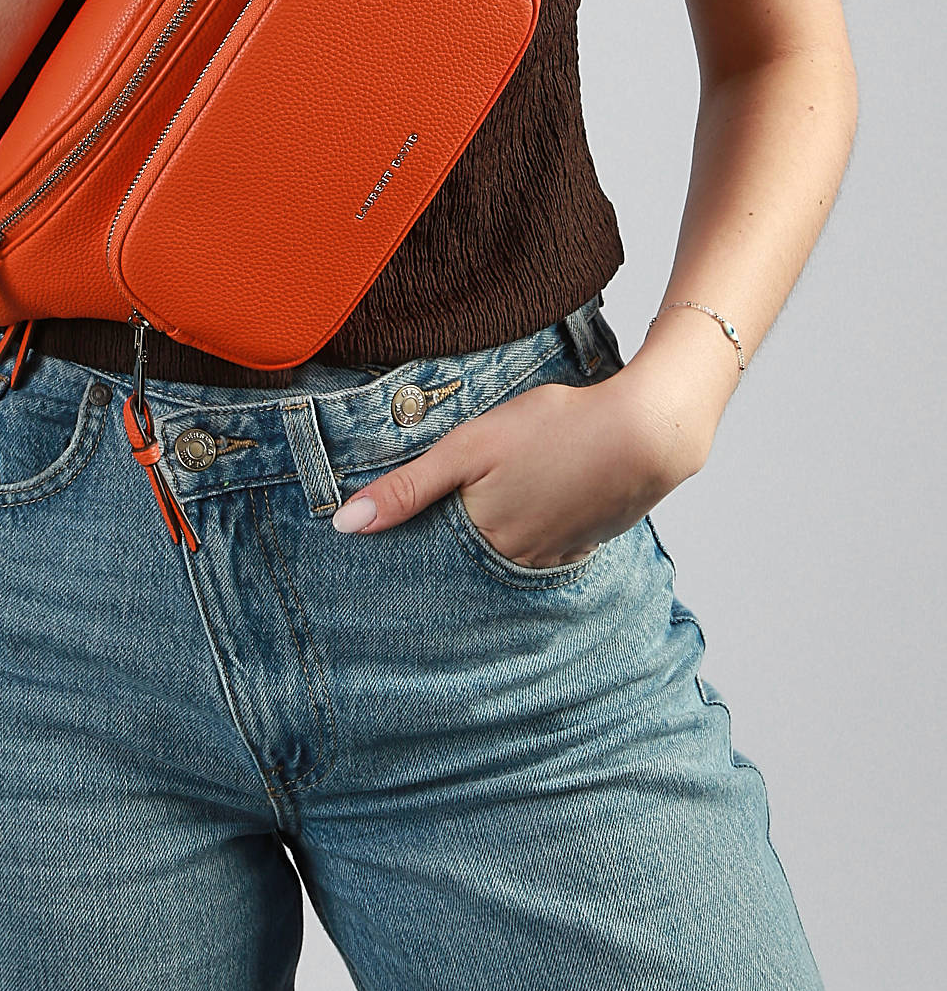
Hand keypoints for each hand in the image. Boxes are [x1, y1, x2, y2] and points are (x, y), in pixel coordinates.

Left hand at [331, 368, 707, 564]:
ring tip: (473, 522)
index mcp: (483, 539)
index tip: (377, 554)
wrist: (645, 432)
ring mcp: (554, 555)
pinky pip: (541, 551)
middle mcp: (517, 560)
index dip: (406, 548)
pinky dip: (526, 537)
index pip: (428, 557)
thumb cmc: (553, 428)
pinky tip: (525, 513)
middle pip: (465, 563)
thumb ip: (407, 488)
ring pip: (503, 558)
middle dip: (443, 554)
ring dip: (485, 547)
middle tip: (422, 541)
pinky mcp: (583, 541)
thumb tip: (344, 526)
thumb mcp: (469, 447)